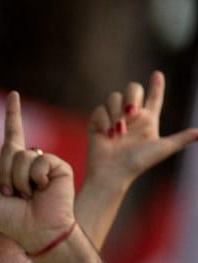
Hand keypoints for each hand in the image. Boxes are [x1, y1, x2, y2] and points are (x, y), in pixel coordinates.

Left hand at [0, 92, 74, 253]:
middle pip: (10, 151)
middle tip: (14, 195)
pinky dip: (36, 178)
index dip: (12, 114)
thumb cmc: (10, 221)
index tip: (12, 95)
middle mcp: (30, 161)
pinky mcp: (59, 166)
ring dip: (21, 179)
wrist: (37, 231)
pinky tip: (43, 190)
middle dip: (7, 175)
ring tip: (29, 195)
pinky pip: (40, 161)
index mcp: (13, 166)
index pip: (11, 134)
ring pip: (24, 156)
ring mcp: (46, 163)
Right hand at [85, 71, 197, 192]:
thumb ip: (181, 138)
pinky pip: (99, 110)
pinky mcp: (97, 124)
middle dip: (132, 96)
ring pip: (114, 97)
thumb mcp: (163, 149)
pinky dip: (104, 120)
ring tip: (118, 132)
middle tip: (131, 112)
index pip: (154, 98)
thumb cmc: (138, 163)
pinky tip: (107, 133)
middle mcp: (131, 117)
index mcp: (148, 120)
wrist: (113, 173)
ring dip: (117, 112)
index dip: (157, 85)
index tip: (157, 74)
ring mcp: (113, 119)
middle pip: (132, 89)